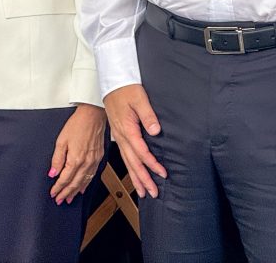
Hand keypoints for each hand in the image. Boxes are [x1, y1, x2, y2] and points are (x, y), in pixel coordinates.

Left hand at [48, 103, 105, 204]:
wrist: (93, 115)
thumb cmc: (78, 124)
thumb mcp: (61, 140)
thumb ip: (57, 159)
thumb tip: (53, 173)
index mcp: (75, 159)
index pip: (65, 179)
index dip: (58, 188)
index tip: (53, 193)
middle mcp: (86, 162)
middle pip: (75, 183)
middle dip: (66, 193)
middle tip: (59, 200)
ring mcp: (94, 160)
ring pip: (84, 181)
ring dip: (76, 191)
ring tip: (69, 198)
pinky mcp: (99, 157)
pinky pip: (92, 175)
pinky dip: (86, 183)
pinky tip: (83, 187)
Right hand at [103, 84, 166, 198]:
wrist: (112, 82)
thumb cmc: (126, 89)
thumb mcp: (140, 99)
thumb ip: (148, 116)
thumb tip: (156, 131)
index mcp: (127, 129)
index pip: (142, 152)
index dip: (152, 164)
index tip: (162, 173)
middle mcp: (122, 137)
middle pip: (133, 162)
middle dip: (143, 179)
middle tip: (152, 193)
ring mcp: (119, 137)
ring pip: (128, 162)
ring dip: (136, 177)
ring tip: (143, 191)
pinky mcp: (119, 134)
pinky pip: (125, 155)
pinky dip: (130, 167)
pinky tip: (135, 174)